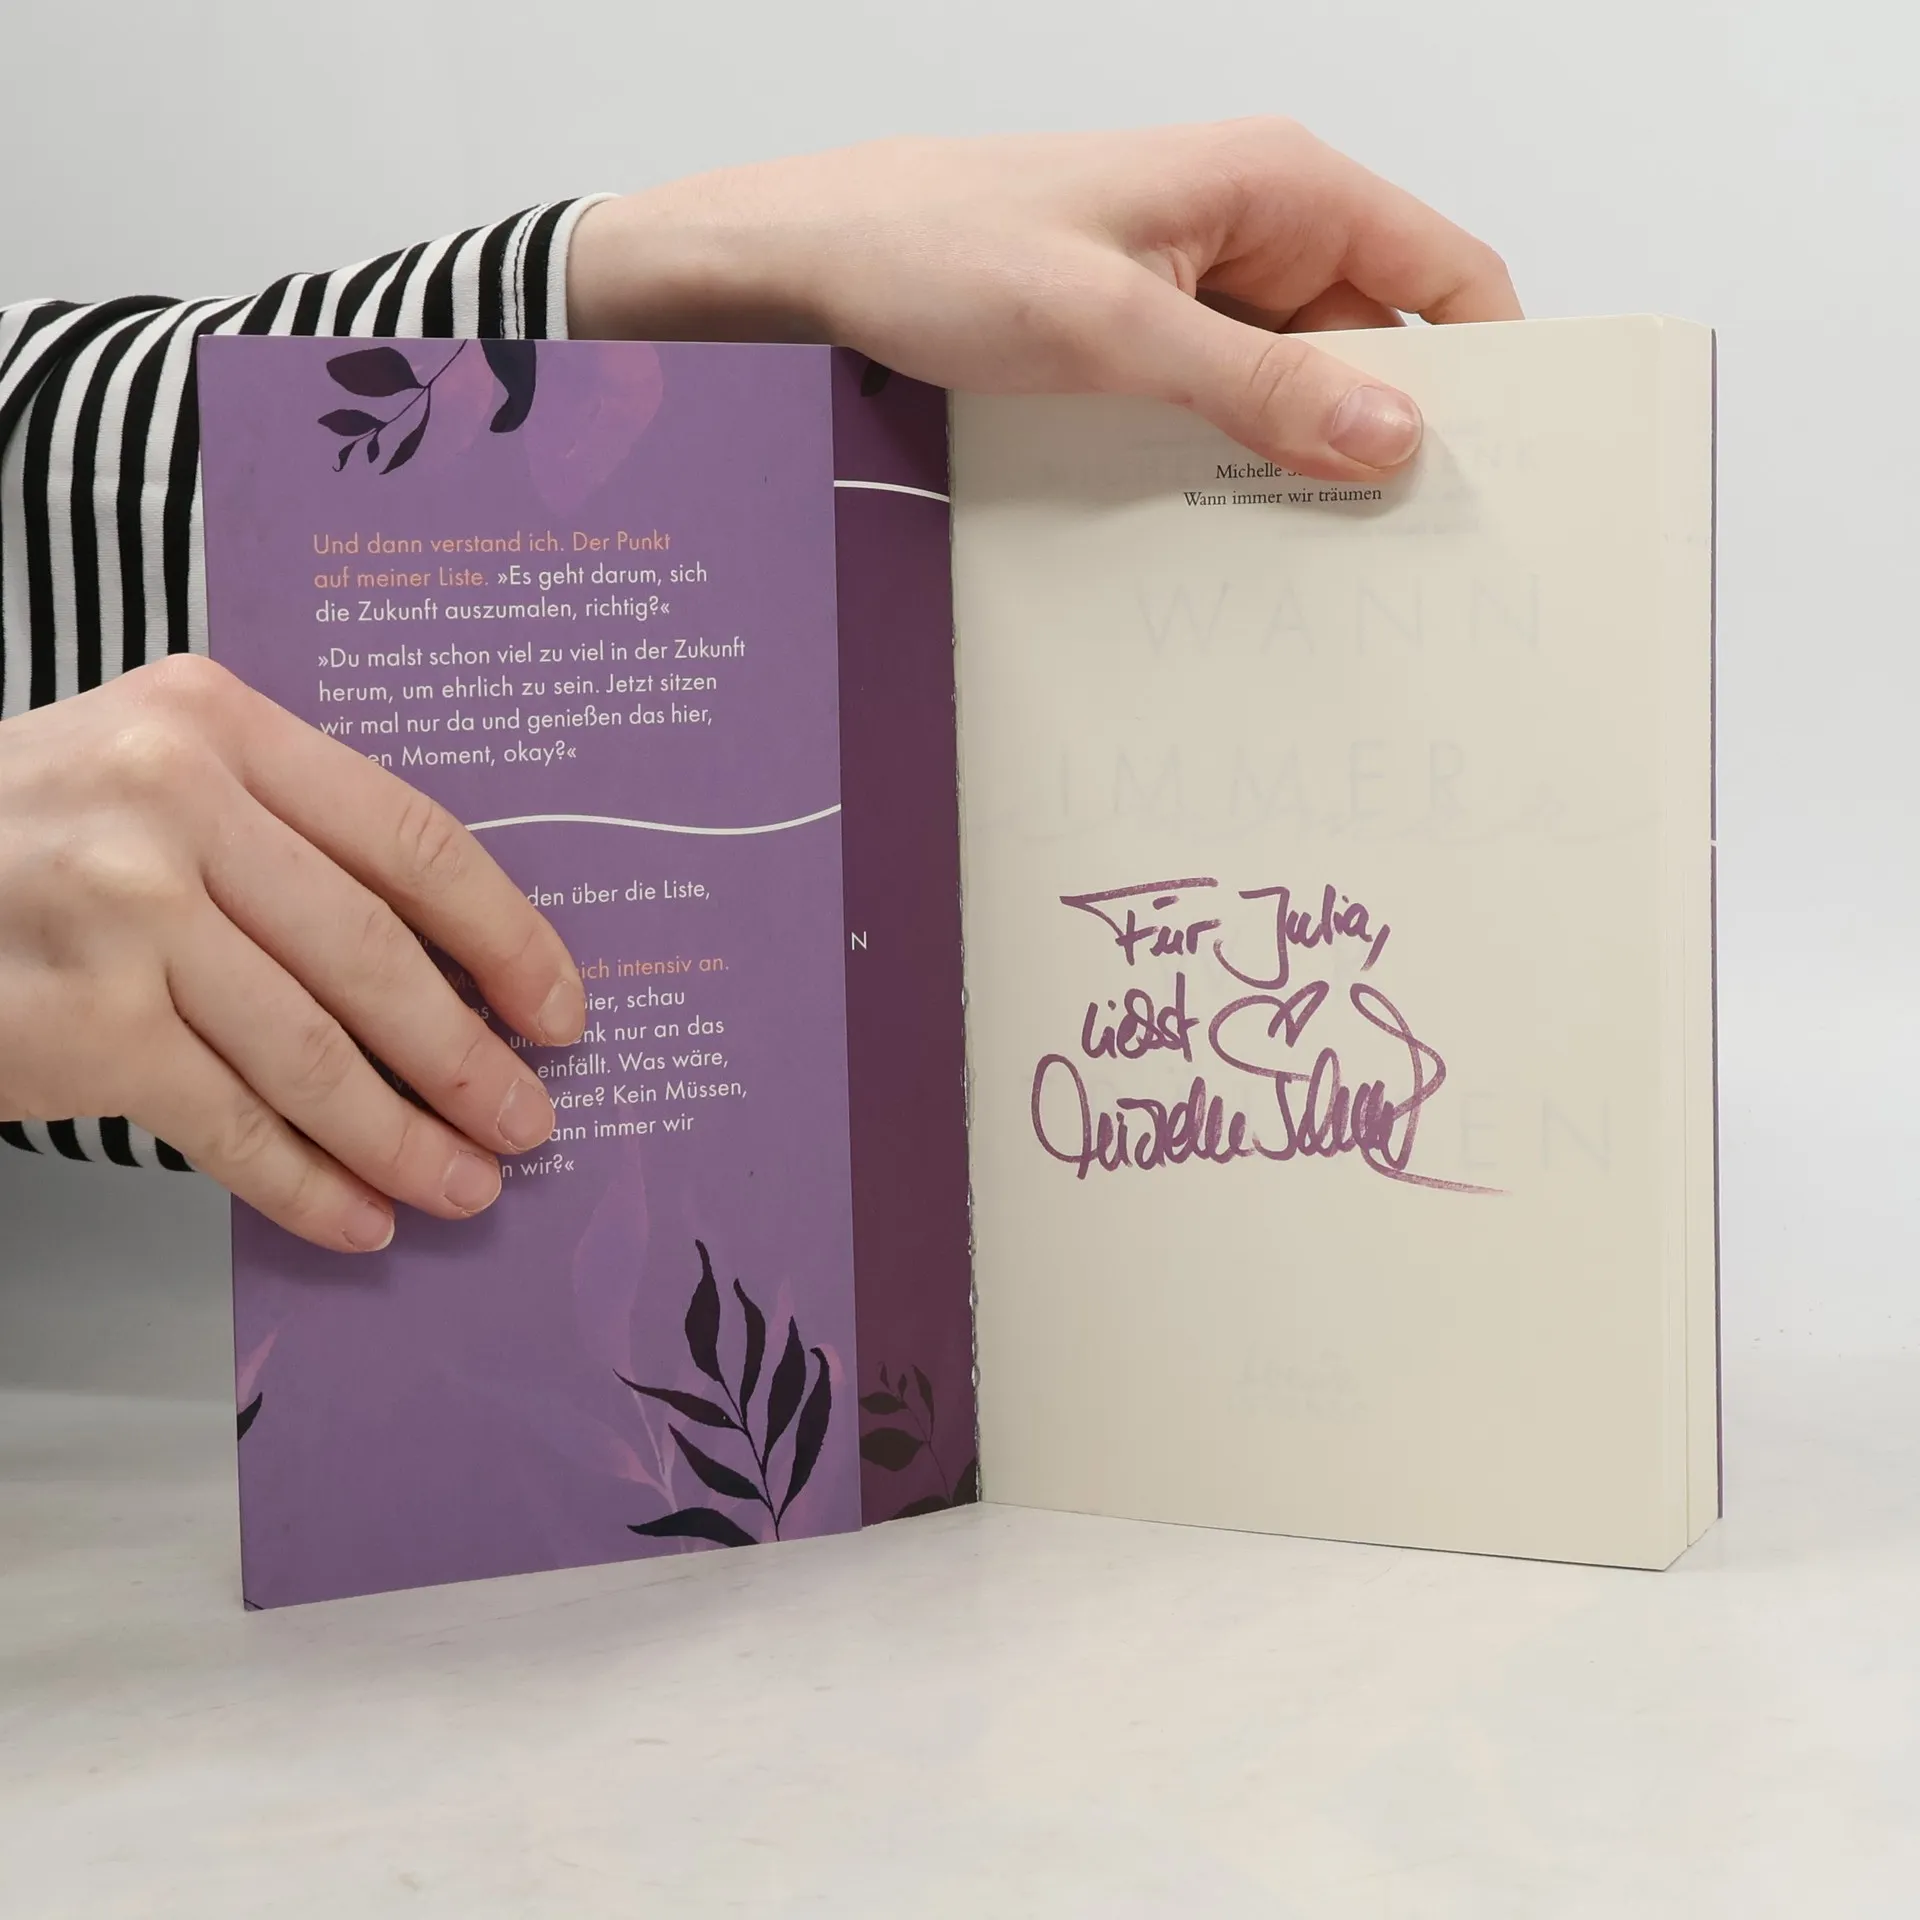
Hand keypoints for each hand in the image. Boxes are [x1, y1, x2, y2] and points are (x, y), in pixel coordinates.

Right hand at [0, 657, 585, 1251]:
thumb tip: (455, 968)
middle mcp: (175, 801)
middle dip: (470, 1057)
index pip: (412, 838)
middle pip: (377, 956)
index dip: (506, 936)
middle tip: (530, 1122)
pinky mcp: (83, 1024)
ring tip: (469, 1184)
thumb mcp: (155, 776)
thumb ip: (288, 836)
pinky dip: (308, 1182)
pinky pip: (232, 1122)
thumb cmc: (23, 835)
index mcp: (219, 723)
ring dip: (406, 1137)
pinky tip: (360, 1217)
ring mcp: (123, 913)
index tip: (559, 1009)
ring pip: (314, 1053)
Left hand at [568, 119, 1520, 481]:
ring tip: (1325, 560)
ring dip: (1308, 462)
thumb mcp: (1113, 328)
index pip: (1444, 276)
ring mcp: (1200, 287)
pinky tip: (1234, 528)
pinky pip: (1228, 404)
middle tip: (1408, 552)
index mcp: (1279, 186)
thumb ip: (1258, 387)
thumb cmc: (940, 248)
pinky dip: (1238, 461)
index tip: (1504, 474)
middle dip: (1395, 438)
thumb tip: (1392, 434)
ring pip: (1300, 385)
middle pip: (1379, 343)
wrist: (813, 262)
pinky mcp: (1149, 336)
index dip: (1493, 370)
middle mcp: (1255, 230)